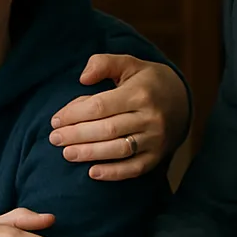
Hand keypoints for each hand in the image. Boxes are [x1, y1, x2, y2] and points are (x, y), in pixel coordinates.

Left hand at [49, 55, 188, 180]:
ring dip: (90, 154)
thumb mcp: (128, 63)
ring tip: (67, 154)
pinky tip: (92, 172)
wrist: (181, 100)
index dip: (74, 114)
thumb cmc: (146, 81)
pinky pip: (134, 168)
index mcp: (140, 93)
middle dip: (77, 135)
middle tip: (54, 139)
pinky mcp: (158, 156)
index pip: (100, 106)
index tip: (56, 120)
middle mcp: (150, 117)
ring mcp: (156, 139)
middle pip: (107, 129)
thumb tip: (83, 78)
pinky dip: (113, 173)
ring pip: (119, 149)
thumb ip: (103, 63)